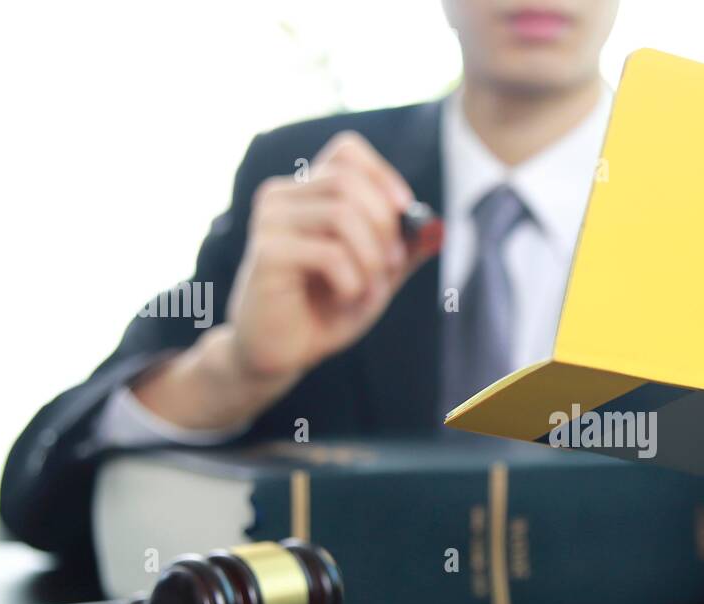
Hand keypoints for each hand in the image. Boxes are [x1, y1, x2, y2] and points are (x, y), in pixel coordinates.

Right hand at [134, 132, 440, 430]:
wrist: (281, 353)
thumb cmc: (324, 310)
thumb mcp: (375, 276)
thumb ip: (403, 249)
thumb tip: (436, 227)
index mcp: (306, 192)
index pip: (347, 152)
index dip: (383, 177)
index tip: (404, 215)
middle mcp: (281, 196)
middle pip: (349, 182)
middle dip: (384, 227)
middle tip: (390, 267)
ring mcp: (269, 222)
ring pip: (341, 214)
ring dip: (370, 259)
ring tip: (368, 290)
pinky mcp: (266, 253)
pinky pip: (329, 253)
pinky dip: (352, 281)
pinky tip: (344, 299)